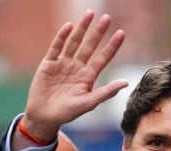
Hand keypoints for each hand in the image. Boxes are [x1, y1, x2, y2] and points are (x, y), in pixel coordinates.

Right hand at [19, 11, 127, 145]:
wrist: (44, 117)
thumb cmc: (67, 113)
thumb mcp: (89, 103)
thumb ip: (106, 92)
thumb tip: (125, 83)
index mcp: (88, 77)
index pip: (103, 58)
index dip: (112, 46)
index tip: (121, 33)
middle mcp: (77, 67)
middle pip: (90, 46)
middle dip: (98, 32)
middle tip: (107, 18)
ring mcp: (63, 64)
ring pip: (74, 42)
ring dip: (82, 29)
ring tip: (89, 14)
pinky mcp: (49, 63)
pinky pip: (56, 47)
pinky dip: (62, 37)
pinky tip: (69, 26)